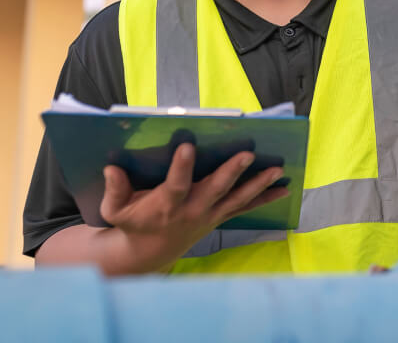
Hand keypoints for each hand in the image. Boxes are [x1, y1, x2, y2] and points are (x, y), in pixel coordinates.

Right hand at [97, 143, 287, 273]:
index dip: (181, 167)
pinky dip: (266, 198)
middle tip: (248, 153)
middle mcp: (192, 210)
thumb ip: (115, 190)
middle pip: (216, 189)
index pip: (176, 185)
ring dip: (259, 184)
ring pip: (238, 198)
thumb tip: (112, 168)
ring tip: (278, 170)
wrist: (149, 252)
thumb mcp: (115, 210)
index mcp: (166, 205)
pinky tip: (285, 189)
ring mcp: (210, 214)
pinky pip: (246, 207)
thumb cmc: (132, 223)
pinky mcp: (220, 216)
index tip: (188, 146)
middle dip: (232, 171)